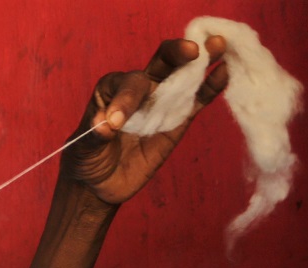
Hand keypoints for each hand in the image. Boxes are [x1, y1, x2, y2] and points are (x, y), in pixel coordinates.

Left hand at [62, 37, 228, 205]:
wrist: (100, 183)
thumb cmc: (87, 159)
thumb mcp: (83, 149)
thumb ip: (94, 136)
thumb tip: (104, 125)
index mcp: (112, 88)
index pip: (128, 83)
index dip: (127, 99)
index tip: (117, 124)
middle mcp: (139, 88)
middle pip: (161, 62)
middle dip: (175, 53)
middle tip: (190, 50)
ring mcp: (161, 102)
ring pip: (183, 76)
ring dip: (203, 59)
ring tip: (218, 44)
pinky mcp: (177, 120)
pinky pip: (196, 100)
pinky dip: (210, 86)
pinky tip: (224, 71)